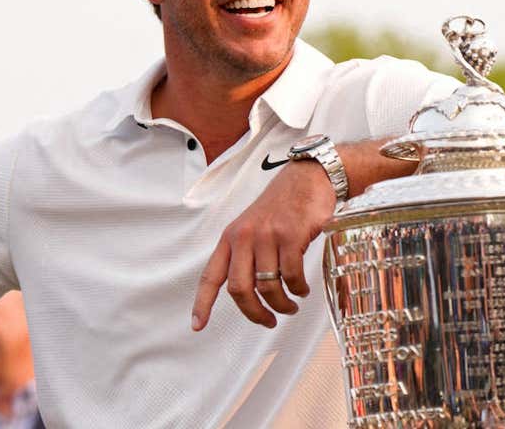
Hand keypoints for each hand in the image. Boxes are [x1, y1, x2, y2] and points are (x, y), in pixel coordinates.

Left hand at [191, 159, 336, 329]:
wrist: (307, 179)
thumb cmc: (281, 206)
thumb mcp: (252, 226)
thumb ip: (245, 254)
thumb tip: (248, 293)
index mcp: (230, 237)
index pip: (211, 275)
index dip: (202, 303)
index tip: (197, 325)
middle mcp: (244, 237)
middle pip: (239, 289)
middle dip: (254, 313)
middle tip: (268, 321)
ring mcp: (267, 236)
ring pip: (267, 286)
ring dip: (281, 304)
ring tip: (291, 306)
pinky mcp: (290, 235)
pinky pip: (292, 275)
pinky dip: (298, 289)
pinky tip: (302, 289)